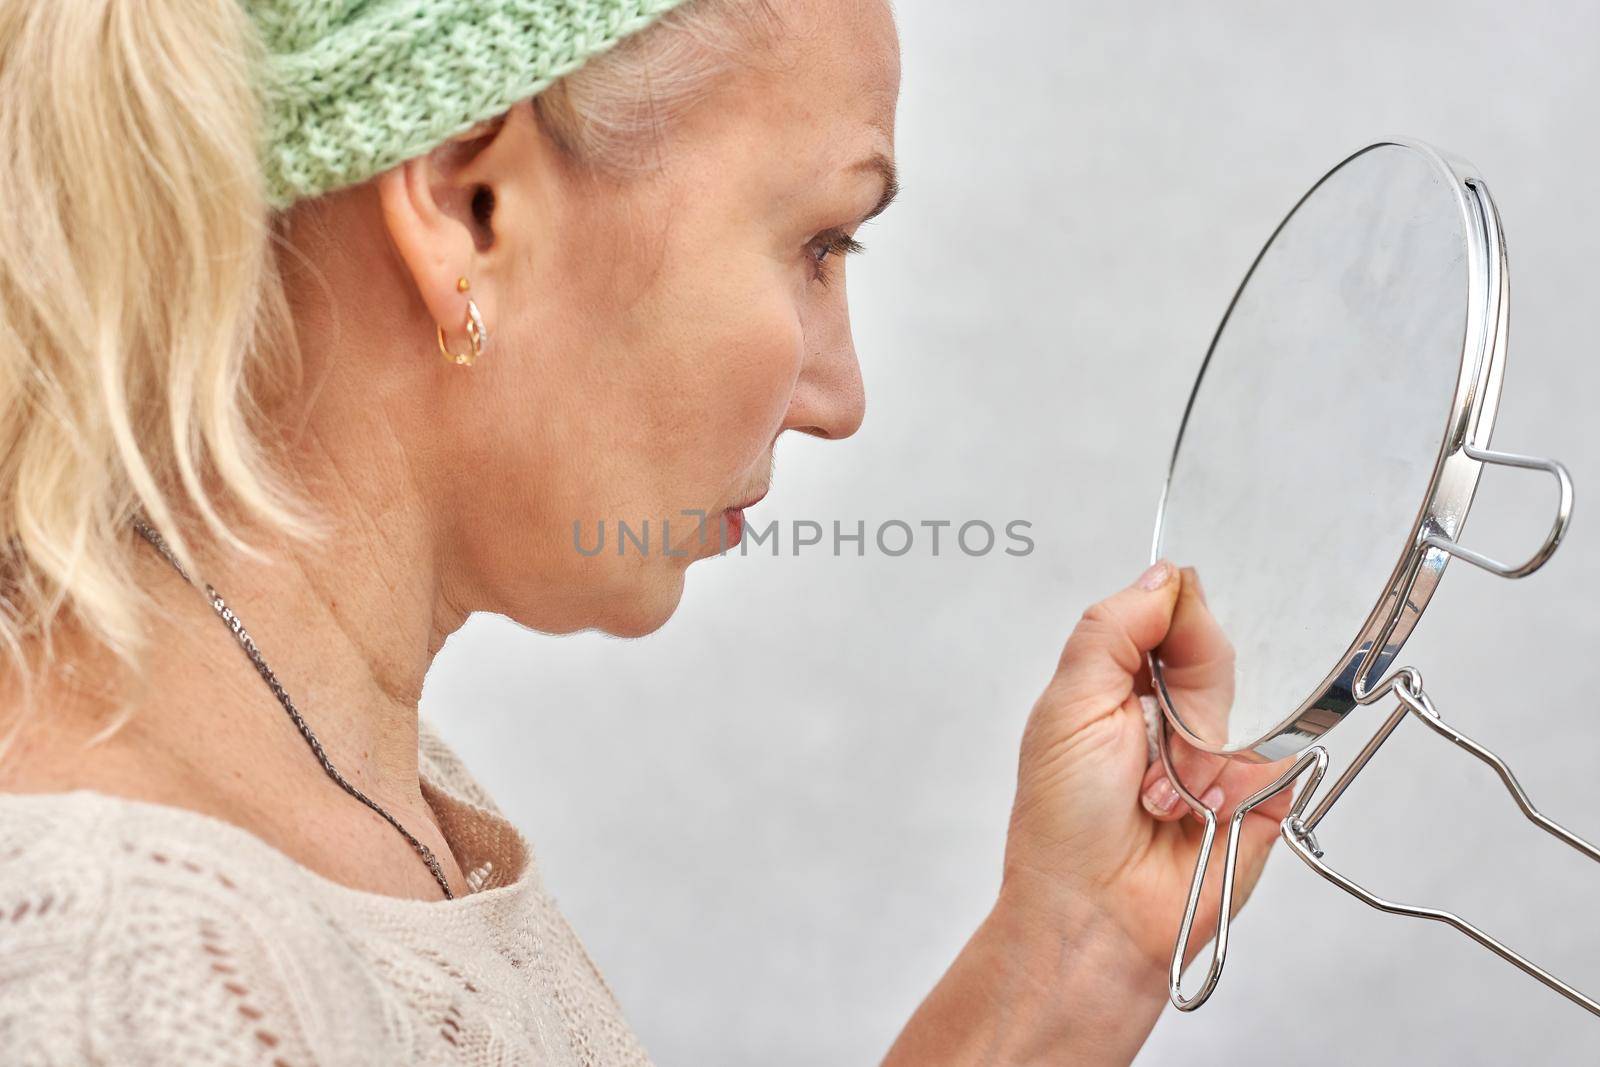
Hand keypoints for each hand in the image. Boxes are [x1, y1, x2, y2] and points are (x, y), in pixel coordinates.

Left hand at [1001, 560, 1292, 1027]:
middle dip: (1186, 692)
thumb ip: (1112, 627)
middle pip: (1215, 653)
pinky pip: (1280, 757)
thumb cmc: (1064, 822)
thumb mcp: (1069, 702)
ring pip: (1251, 704)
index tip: (1160, 638)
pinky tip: (1199, 815)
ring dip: (1202, 751)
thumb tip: (1164, 576)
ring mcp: (1221, 756)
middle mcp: (1173, 715)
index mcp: (1121, 684)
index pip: (1171, 612)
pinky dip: (1236, 784)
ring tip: (1162, 794)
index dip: (1174, 618)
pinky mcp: (1263, 800)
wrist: (1095, 914)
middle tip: (1147, 737)